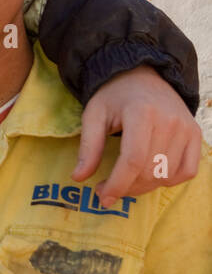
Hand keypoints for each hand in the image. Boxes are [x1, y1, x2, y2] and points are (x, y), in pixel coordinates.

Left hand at [75, 65, 202, 206]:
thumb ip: (88, 146)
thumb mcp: (93, 114)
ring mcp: (187, 129)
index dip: (117, 184)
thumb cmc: (114, 96)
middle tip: (106, 191)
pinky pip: (187, 171)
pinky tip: (149, 175)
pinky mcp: (196, 135)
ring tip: (124, 181)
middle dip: (127, 188)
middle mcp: (170, 122)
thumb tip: (78, 178)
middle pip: (150, 171)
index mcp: (142, 113)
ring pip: (168, 175)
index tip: (101, 197)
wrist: (143, 76)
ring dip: (144, 187)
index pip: (132, 160)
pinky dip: (168, 180)